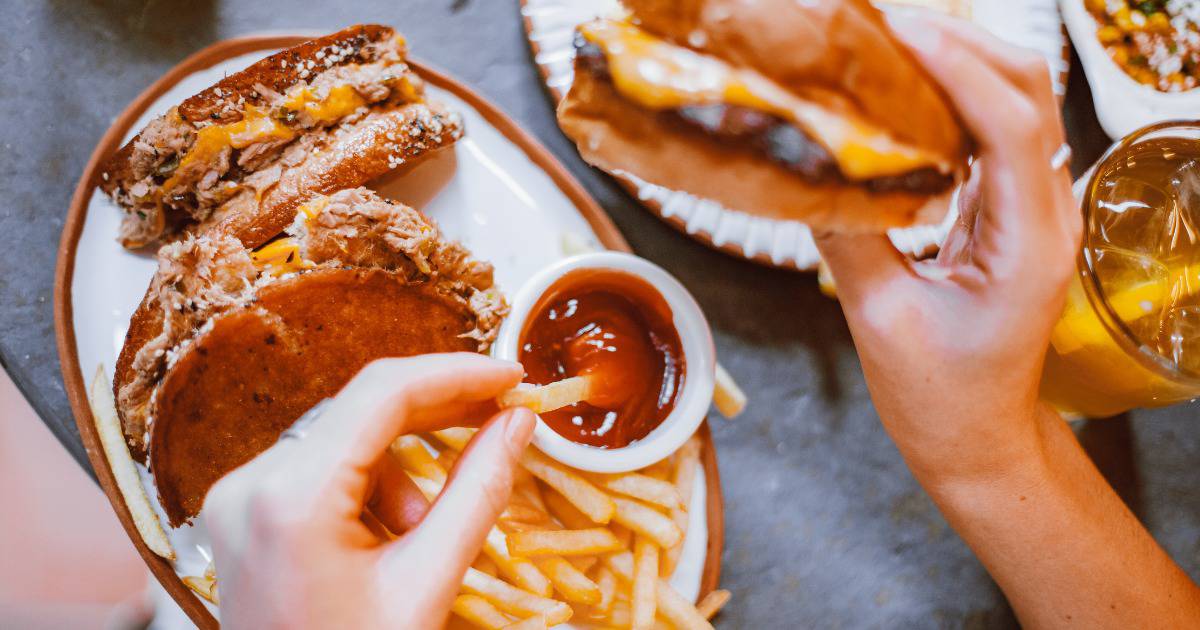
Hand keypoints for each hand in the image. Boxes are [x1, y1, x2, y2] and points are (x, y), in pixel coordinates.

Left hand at [204, 353, 535, 629]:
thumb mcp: (427, 584)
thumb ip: (478, 492)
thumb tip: (517, 422)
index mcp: (290, 499)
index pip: (383, 394)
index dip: (456, 374)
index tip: (511, 376)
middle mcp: (249, 483)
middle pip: (362, 410)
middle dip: (437, 413)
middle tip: (503, 414)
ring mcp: (238, 497)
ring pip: (346, 440)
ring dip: (401, 471)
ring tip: (423, 534)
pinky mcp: (243, 511)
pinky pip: (322, 469)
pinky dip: (368, 490)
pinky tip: (388, 540)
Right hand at [819, 13, 1199, 627]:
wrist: (976, 439)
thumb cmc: (938, 398)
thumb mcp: (880, 319)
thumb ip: (846, 234)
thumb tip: (804, 165)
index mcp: (1029, 243)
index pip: (1010, 124)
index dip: (956, 66)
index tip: (895, 31)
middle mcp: (1045, 213)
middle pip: (1027, 89)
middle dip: (960, 41)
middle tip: (881, 22)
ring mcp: (1031, 208)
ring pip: (1013, 100)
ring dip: (957, 58)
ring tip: (885, 39)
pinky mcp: (1006, 210)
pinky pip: (988, 130)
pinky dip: (948, 93)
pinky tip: (898, 87)